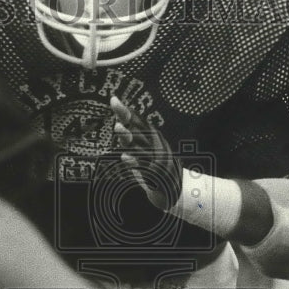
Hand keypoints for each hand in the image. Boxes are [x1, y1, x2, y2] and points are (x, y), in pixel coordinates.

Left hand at [111, 96, 181, 210]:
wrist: (174, 189)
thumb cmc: (155, 167)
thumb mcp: (144, 150)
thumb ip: (133, 139)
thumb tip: (120, 123)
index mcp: (152, 137)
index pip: (137, 121)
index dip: (125, 110)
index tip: (113, 99)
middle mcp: (155, 145)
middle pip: (138, 129)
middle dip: (127, 117)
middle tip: (115, 107)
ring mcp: (157, 159)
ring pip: (140, 145)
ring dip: (129, 137)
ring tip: (118, 128)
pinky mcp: (156, 174)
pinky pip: (144, 167)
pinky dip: (135, 162)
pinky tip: (125, 158)